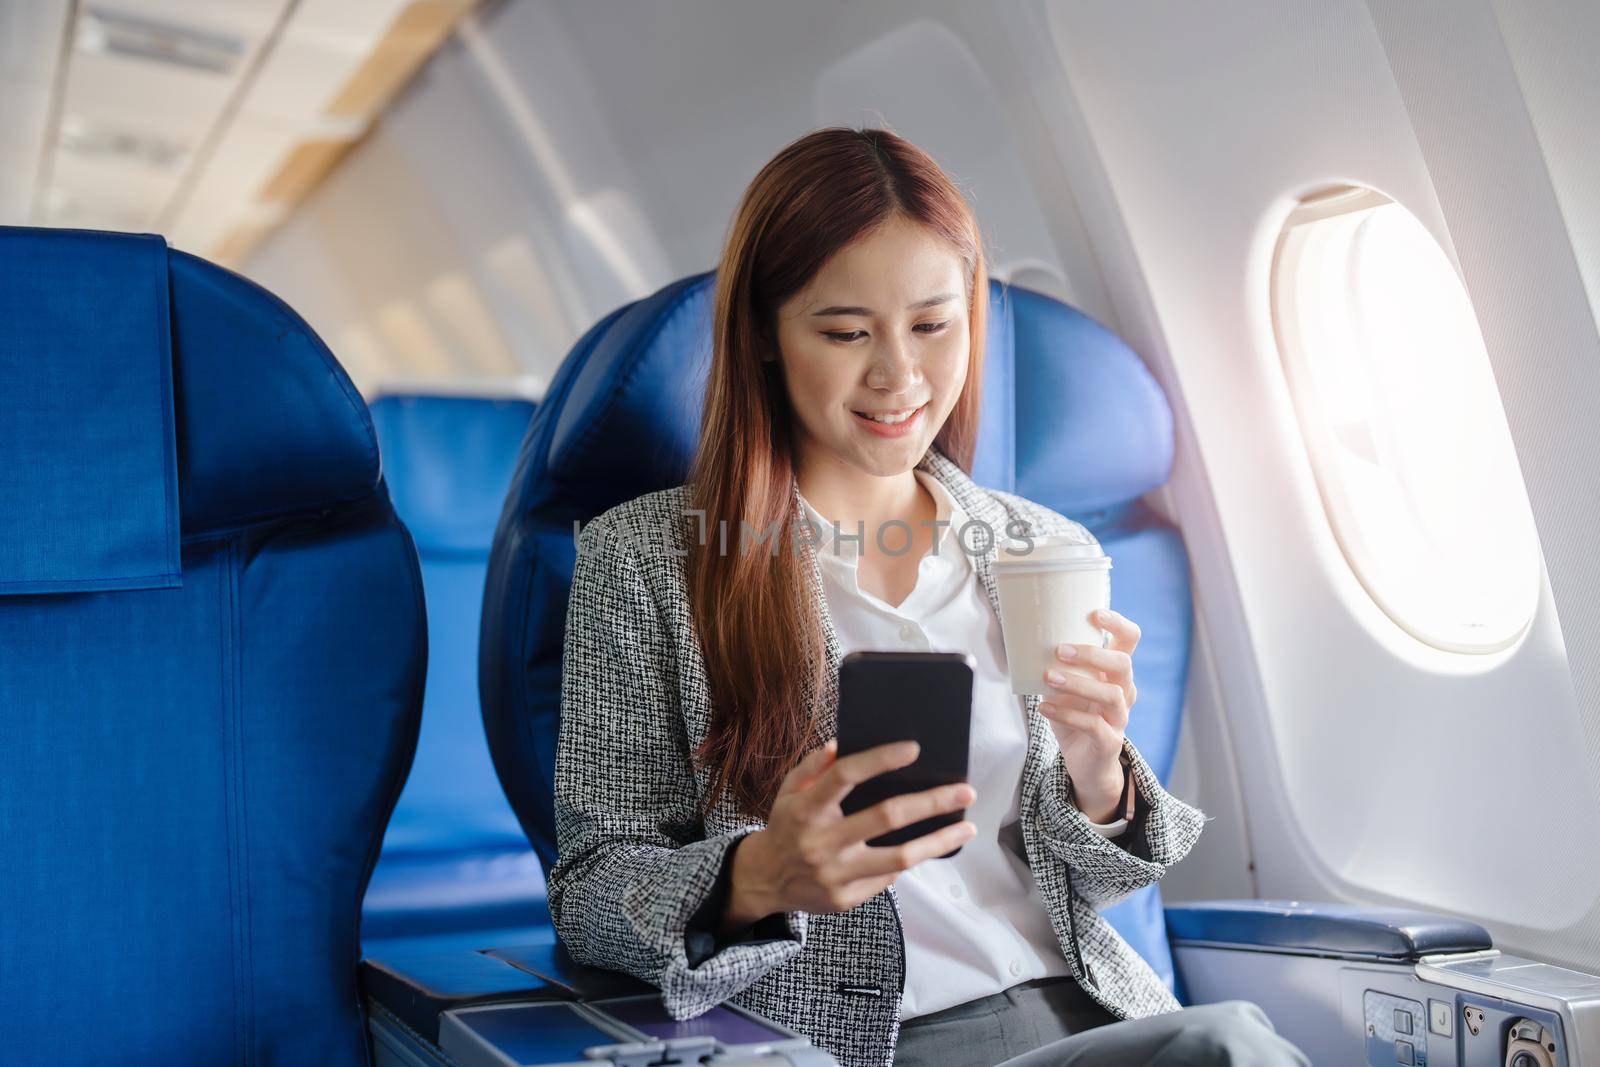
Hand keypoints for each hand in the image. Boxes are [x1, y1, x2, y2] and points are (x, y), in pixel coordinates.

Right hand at [721, 739, 976, 930]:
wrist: (765, 881)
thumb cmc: (786, 826)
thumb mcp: (788, 791)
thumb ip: (811, 767)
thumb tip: (839, 745)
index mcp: (806, 809)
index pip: (845, 776)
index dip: (880, 760)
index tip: (914, 748)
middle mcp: (822, 842)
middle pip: (886, 817)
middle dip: (931, 802)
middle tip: (965, 791)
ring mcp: (836, 874)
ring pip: (899, 858)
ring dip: (939, 841)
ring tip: (967, 827)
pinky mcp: (847, 898)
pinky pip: (887, 878)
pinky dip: (908, 861)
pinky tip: (926, 847)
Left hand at [1038, 607, 1139, 821]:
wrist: (1086, 763)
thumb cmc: (1076, 716)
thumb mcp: (1066, 687)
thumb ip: (1057, 666)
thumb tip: (1026, 639)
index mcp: (1115, 672)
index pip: (1130, 639)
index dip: (1118, 624)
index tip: (1094, 613)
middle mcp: (1124, 691)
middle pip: (1123, 664)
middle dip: (1091, 654)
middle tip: (1059, 651)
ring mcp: (1120, 717)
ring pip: (1111, 695)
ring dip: (1077, 683)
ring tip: (1048, 678)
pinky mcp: (1110, 742)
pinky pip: (1094, 725)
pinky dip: (1067, 715)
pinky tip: (1045, 707)